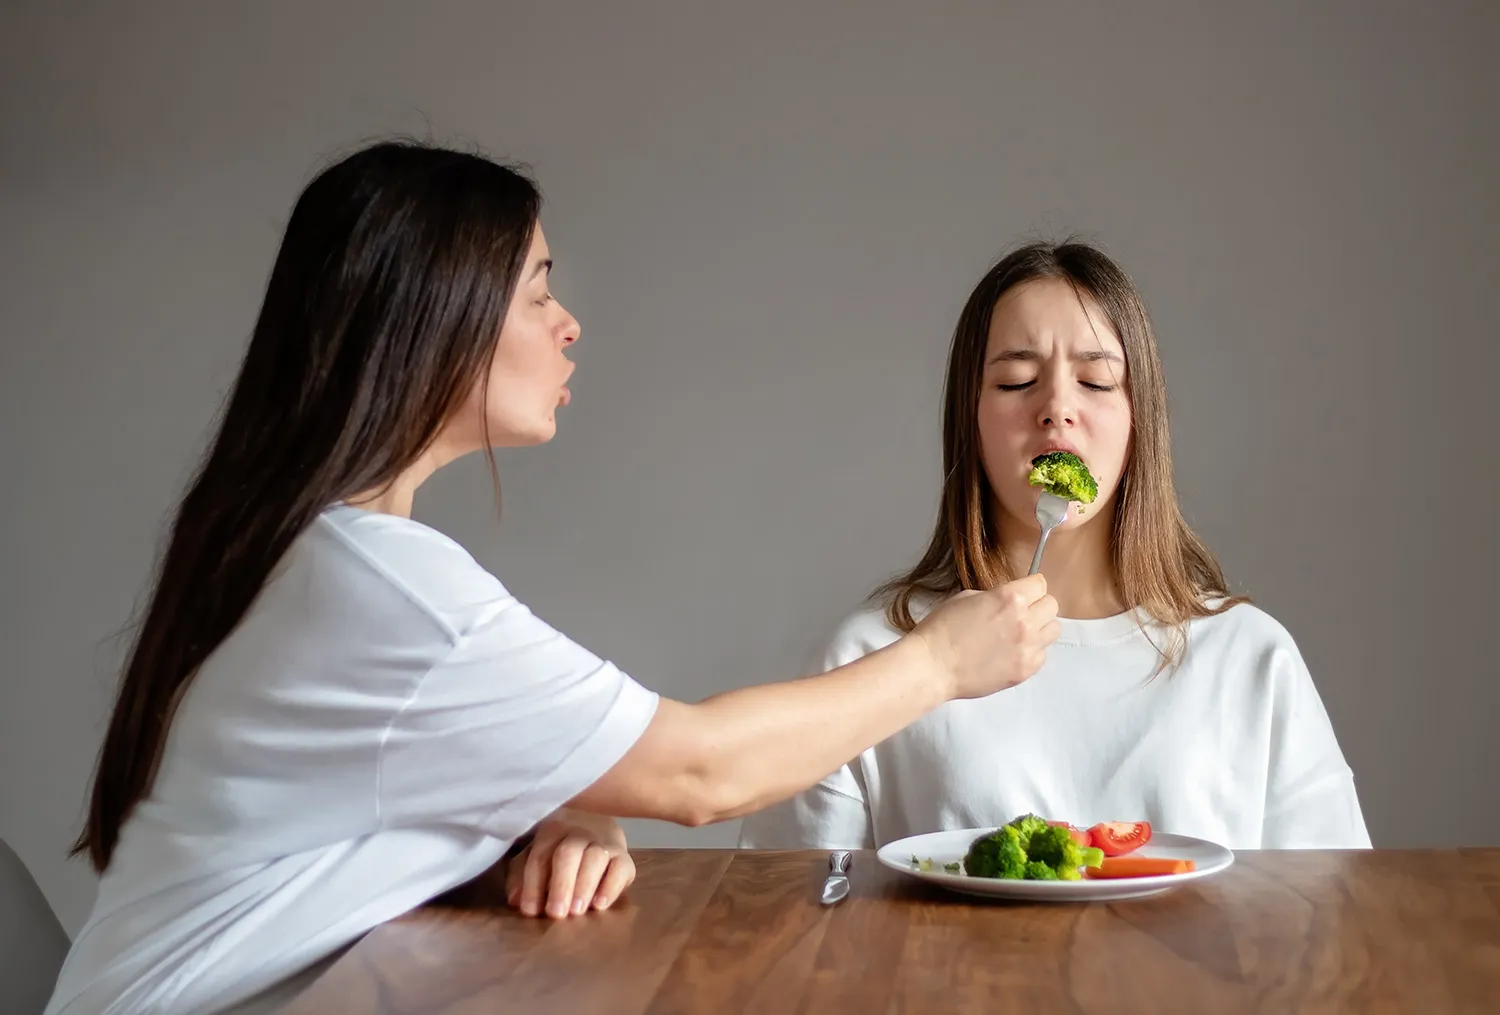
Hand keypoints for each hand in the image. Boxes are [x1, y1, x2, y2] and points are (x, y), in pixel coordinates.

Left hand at [505, 809, 634, 918]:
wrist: (599, 828)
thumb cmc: (559, 851)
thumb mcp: (536, 858)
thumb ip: (520, 877)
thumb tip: (515, 899)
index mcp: (553, 831)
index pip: (541, 855)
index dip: (533, 884)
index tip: (530, 911)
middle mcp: (579, 832)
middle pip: (569, 852)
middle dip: (561, 884)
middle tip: (556, 914)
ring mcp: (605, 843)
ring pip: (596, 858)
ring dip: (584, 886)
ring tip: (576, 911)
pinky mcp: (625, 858)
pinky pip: (621, 868)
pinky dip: (611, 887)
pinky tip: (600, 905)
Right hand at [909, 573, 1058, 699]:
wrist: (932, 666)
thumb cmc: (941, 630)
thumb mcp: (966, 598)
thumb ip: (996, 597)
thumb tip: (1009, 603)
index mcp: (1010, 598)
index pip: (1040, 584)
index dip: (1030, 587)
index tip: (1024, 592)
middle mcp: (1024, 621)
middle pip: (1052, 605)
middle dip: (1038, 606)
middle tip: (1021, 613)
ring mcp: (1027, 648)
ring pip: (1053, 630)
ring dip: (1040, 628)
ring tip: (1019, 634)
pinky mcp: (1025, 670)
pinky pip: (1042, 655)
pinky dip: (1031, 652)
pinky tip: (1012, 653)